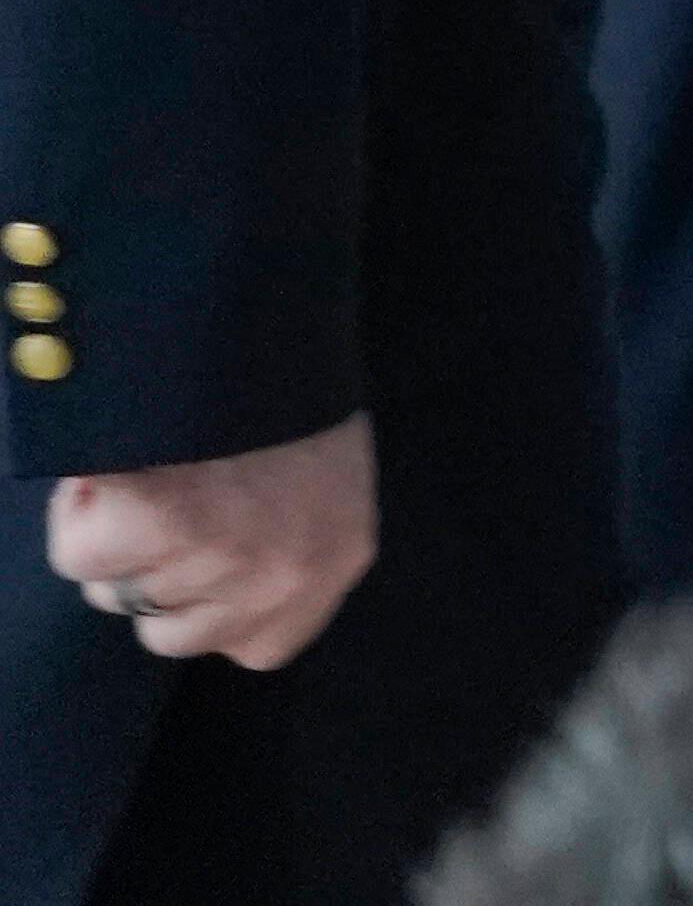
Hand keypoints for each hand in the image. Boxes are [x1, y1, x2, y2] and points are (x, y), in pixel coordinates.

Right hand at [48, 416, 374, 670]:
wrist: (261, 320)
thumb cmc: (291, 385)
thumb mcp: (322, 470)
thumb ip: (285, 532)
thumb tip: (218, 570)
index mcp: (336, 560)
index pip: (260, 645)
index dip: (214, 606)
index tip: (205, 553)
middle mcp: (282, 579)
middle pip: (175, 632)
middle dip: (157, 574)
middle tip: (170, 501)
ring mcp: (219, 561)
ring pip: (119, 594)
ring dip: (116, 542)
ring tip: (147, 470)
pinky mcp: (156, 529)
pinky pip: (82, 554)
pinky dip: (81, 509)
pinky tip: (116, 464)